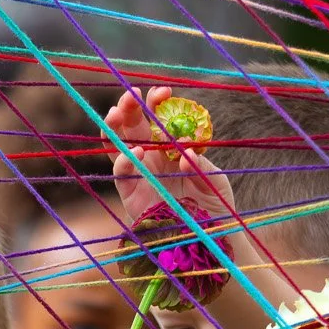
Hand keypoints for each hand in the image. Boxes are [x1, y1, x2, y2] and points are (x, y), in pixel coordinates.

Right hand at [104, 87, 236, 226]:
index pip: (157, 117)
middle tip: (132, 94)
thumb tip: (183, 152)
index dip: (156, 102)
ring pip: (116, 145)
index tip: (164, 91)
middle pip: (132, 125)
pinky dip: (124, 161)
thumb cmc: (215, 205)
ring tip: (117, 113)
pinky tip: (136, 152)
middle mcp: (151, 156)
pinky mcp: (131, 196)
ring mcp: (139, 175)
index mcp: (170, 146)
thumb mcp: (215, 180)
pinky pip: (121, 175)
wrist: (211, 238)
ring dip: (113, 127)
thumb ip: (200, 165)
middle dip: (129, 106)